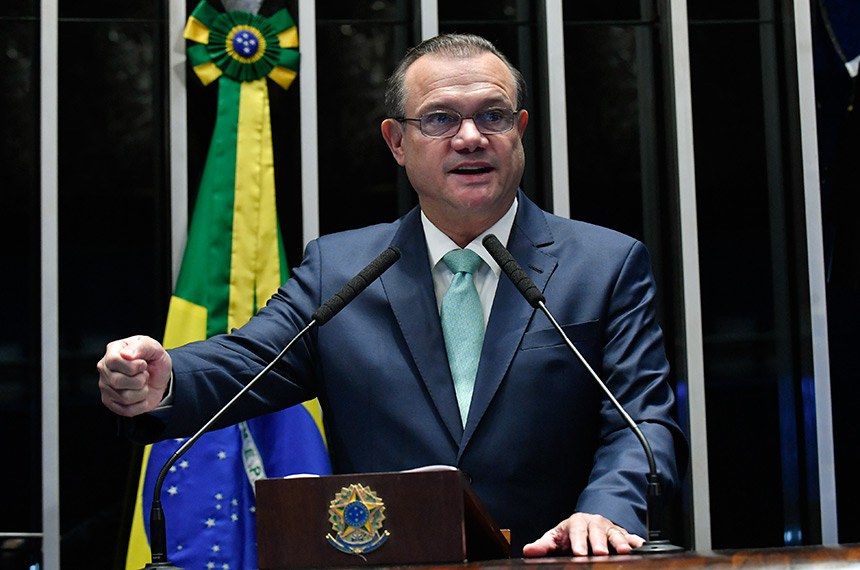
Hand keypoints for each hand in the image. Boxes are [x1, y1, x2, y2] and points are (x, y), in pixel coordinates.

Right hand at [97, 335, 171, 416]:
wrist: (159, 377)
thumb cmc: (154, 361)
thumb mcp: (155, 348)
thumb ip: (142, 346)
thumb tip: (126, 354)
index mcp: (113, 351)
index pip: (114, 361)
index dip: (133, 366)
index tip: (144, 364)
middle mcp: (105, 369)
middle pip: (117, 381)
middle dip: (140, 379)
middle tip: (144, 374)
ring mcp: (106, 387)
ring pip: (124, 397)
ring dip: (142, 391)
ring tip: (143, 384)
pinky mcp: (111, 403)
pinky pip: (128, 410)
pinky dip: (142, 404)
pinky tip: (141, 395)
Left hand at [522, 512, 643, 556]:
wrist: (587, 526)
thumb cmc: (570, 535)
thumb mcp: (555, 539)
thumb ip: (543, 545)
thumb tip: (528, 550)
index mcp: (577, 522)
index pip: (576, 530)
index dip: (578, 542)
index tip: (578, 553)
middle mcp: (595, 523)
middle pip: (597, 531)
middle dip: (599, 542)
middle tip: (599, 553)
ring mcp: (609, 528)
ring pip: (615, 534)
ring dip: (620, 542)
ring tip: (624, 551)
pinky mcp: (622, 534)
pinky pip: (630, 536)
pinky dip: (635, 541)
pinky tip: (640, 546)